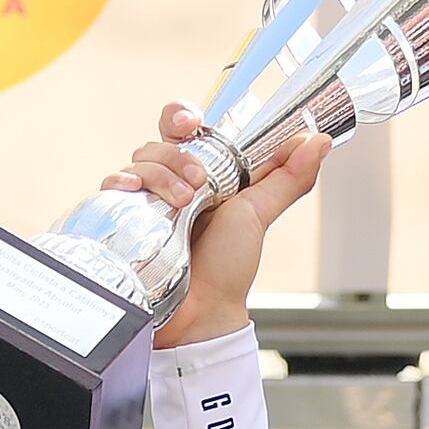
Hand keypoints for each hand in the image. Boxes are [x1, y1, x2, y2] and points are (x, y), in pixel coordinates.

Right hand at [120, 102, 330, 347]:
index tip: (193, 122)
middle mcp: (169, 182)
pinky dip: (120, 182)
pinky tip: (133, 192)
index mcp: (200, 173)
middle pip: (158, 142)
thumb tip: (318, 140)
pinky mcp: (121, 219)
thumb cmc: (229, 268)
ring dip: (160, 174)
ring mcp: (144, 200)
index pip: (181, 127)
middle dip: (176, 153)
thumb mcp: (260, 214)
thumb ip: (289, 177)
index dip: (181, 116)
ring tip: (182, 204)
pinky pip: (110, 187)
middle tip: (198, 181)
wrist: (202, 312)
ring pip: (138, 162)